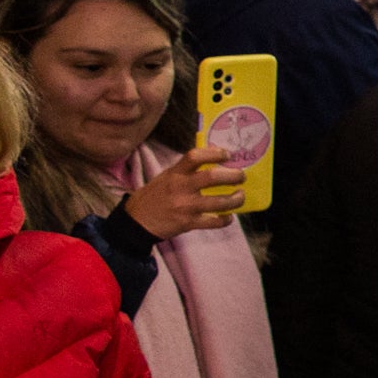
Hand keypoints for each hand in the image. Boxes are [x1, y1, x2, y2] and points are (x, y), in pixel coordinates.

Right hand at [123, 147, 245, 236]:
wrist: (136, 221)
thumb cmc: (155, 196)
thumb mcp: (166, 177)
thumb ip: (186, 169)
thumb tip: (214, 159)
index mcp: (175, 173)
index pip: (194, 156)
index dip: (214, 153)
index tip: (227, 154)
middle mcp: (181, 188)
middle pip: (212, 177)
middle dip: (233, 176)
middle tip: (242, 176)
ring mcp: (185, 207)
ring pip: (218, 202)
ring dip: (235, 199)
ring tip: (240, 196)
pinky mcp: (188, 223)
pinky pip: (213, 222)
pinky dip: (225, 220)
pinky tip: (228, 216)